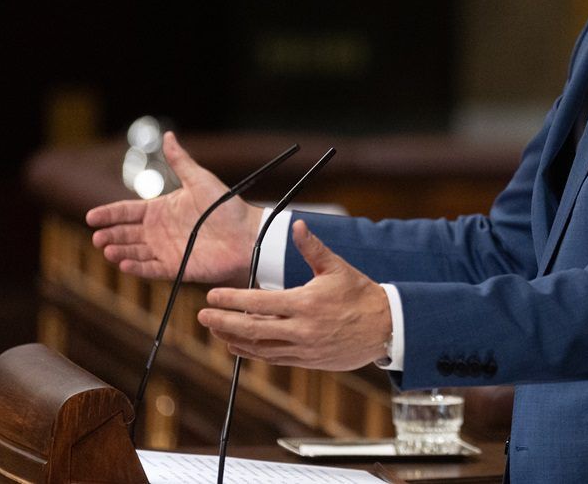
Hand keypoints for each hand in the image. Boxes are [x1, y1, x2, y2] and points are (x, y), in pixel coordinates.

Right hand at [86, 131, 261, 284]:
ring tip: (106, 250)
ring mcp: (166, 249)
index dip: (109, 214)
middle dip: (110, 234)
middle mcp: (160, 230)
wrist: (246, 234)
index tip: (91, 217)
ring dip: (120, 251)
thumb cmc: (226, 206)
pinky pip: (152, 268)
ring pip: (135, 251)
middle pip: (127, 233)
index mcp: (162, 209)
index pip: (128, 211)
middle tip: (96, 237)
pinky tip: (124, 265)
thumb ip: (180, 161)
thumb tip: (167, 135)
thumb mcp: (200, 179)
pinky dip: (137, 267)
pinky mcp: (176, 267)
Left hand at [197, 220, 392, 370]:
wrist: (385, 328)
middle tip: (202, 317)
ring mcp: (303, 349)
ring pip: (259, 348)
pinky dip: (252, 352)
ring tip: (215, 331)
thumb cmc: (360, 294)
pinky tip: (239, 346)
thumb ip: (312, 248)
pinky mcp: (307, 361)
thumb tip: (296, 226)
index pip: (258, 303)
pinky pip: (273, 358)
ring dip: (234, 339)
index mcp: (305, 303)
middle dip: (223, 323)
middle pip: (252, 329)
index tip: (211, 296)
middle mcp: (301, 329)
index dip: (231, 300)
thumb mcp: (337, 267)